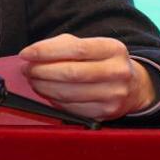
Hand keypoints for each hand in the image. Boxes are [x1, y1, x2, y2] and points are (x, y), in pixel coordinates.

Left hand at [19, 34, 154, 120]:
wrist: (132, 86)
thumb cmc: (102, 62)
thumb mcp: (89, 45)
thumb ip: (62, 45)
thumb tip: (33, 54)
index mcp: (113, 49)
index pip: (76, 49)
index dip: (46, 51)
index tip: (26, 53)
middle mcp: (117, 72)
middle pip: (71, 73)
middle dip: (41, 71)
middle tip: (27, 69)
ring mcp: (113, 95)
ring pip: (68, 93)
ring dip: (43, 87)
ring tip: (33, 80)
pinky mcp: (105, 114)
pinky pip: (71, 108)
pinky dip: (53, 100)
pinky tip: (47, 92)